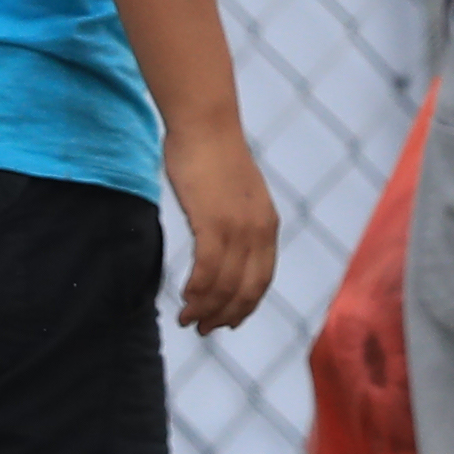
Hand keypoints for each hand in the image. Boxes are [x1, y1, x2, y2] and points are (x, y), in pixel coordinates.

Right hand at [165, 115, 280, 334]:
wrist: (206, 124)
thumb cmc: (213, 155)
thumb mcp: (235, 195)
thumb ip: (235, 222)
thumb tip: (221, 244)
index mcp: (268, 225)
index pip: (262, 280)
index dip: (245, 307)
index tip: (228, 322)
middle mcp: (259, 230)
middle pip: (246, 289)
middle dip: (225, 315)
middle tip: (203, 329)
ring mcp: (238, 227)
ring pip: (225, 284)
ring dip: (206, 308)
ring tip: (188, 320)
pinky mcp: (213, 221)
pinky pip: (208, 269)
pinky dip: (197, 290)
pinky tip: (185, 297)